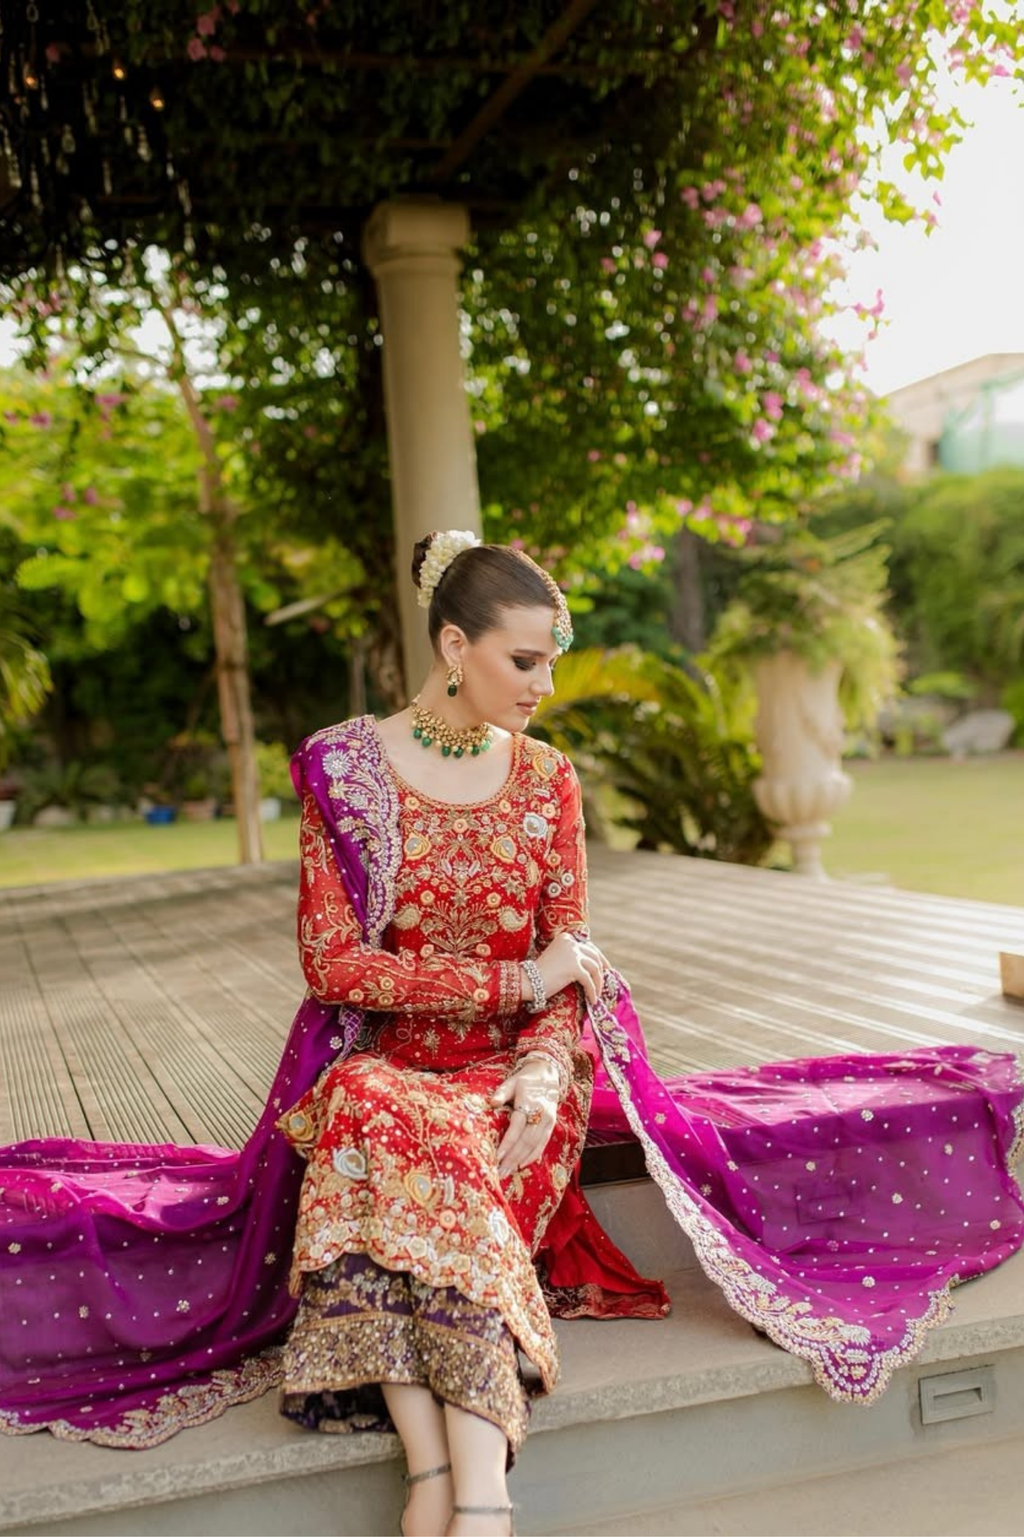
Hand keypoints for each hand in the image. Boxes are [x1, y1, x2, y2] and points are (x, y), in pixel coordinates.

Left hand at [491, 1057, 559, 1178]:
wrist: (548, 1074)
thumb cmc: (525, 1079)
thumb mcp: (511, 1081)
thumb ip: (501, 1092)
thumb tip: (492, 1103)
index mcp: (529, 1102)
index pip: (517, 1127)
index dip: (508, 1143)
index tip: (497, 1156)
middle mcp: (541, 1114)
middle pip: (526, 1140)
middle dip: (513, 1158)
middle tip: (499, 1172)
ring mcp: (548, 1121)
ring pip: (534, 1145)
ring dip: (521, 1160)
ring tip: (507, 1172)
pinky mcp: (551, 1125)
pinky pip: (542, 1144)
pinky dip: (532, 1156)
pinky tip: (521, 1165)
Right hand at [532, 931, 605, 1005]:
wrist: (527, 981)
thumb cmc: (540, 974)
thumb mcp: (558, 958)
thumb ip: (572, 957)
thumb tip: (592, 965)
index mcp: (566, 938)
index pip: (588, 946)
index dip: (599, 958)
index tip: (605, 968)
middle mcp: (571, 942)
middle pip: (594, 956)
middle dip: (602, 970)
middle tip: (605, 981)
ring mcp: (573, 954)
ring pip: (594, 968)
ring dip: (598, 982)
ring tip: (596, 994)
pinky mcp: (574, 967)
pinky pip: (589, 981)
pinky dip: (592, 991)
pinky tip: (592, 1000)